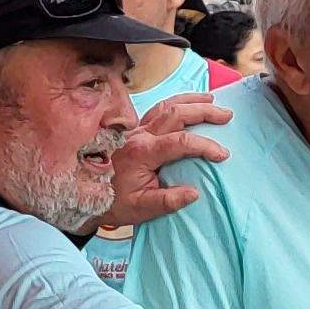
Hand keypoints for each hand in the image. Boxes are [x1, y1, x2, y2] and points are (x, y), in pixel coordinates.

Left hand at [101, 92, 234, 228]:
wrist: (84, 196)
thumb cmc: (113, 202)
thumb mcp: (140, 209)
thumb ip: (167, 201)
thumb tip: (194, 193)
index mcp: (141, 152)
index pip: (180, 142)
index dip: (204, 146)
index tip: (222, 155)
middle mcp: (138, 135)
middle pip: (175, 113)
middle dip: (203, 111)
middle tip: (226, 115)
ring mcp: (134, 130)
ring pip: (165, 106)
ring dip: (190, 101)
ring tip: (211, 99)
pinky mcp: (133, 131)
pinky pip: (156, 110)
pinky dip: (175, 103)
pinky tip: (186, 104)